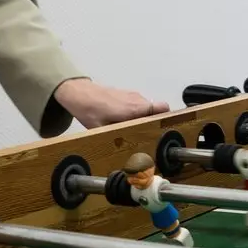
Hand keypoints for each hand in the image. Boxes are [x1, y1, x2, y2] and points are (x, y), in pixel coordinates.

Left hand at [54, 78, 169, 128]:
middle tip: (148, 138)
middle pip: (157, 111)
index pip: (163, 108)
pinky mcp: (127, 94)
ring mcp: (133, 95)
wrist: (78, 93)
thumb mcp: (102, 130)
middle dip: (154, 124)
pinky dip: (137, 114)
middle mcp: (137, 100)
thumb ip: (118, 139)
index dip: (168, 119)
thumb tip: (129, 154)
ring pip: (148, 109)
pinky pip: (139, 105)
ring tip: (133, 132)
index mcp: (134, 108)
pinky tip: (125, 122)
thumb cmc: (90, 111)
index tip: (166, 131)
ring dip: (144, 119)